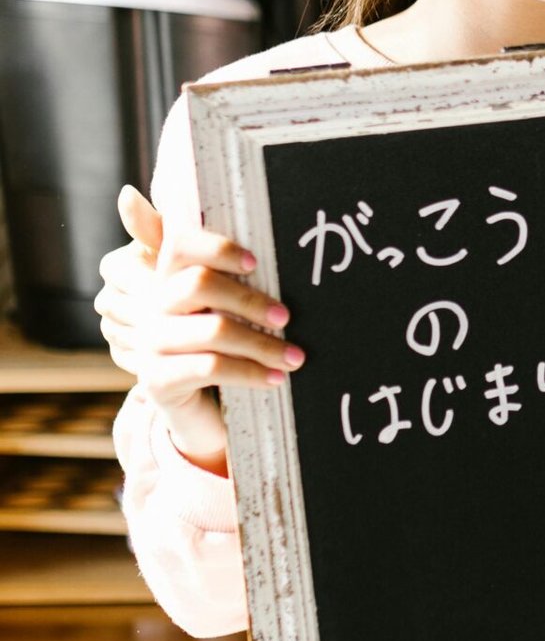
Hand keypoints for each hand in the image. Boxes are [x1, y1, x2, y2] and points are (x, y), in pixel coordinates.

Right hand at [95, 185, 301, 471]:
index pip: (180, 245)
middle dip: (250, 300)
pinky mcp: (158, 381)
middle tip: (287, 317)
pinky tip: (276, 378)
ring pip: (213, 330)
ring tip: (296, 356)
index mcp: (170, 278)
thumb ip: (236, 269)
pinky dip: (251, 372)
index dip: (217, 248)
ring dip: (263, 344)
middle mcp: (154, 307)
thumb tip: (225, 230)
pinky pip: (211, 368)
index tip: (255, 263)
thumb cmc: (226, 348)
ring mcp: (151, 345)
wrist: (203, 411)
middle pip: (198, 284)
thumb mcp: (231, 308)